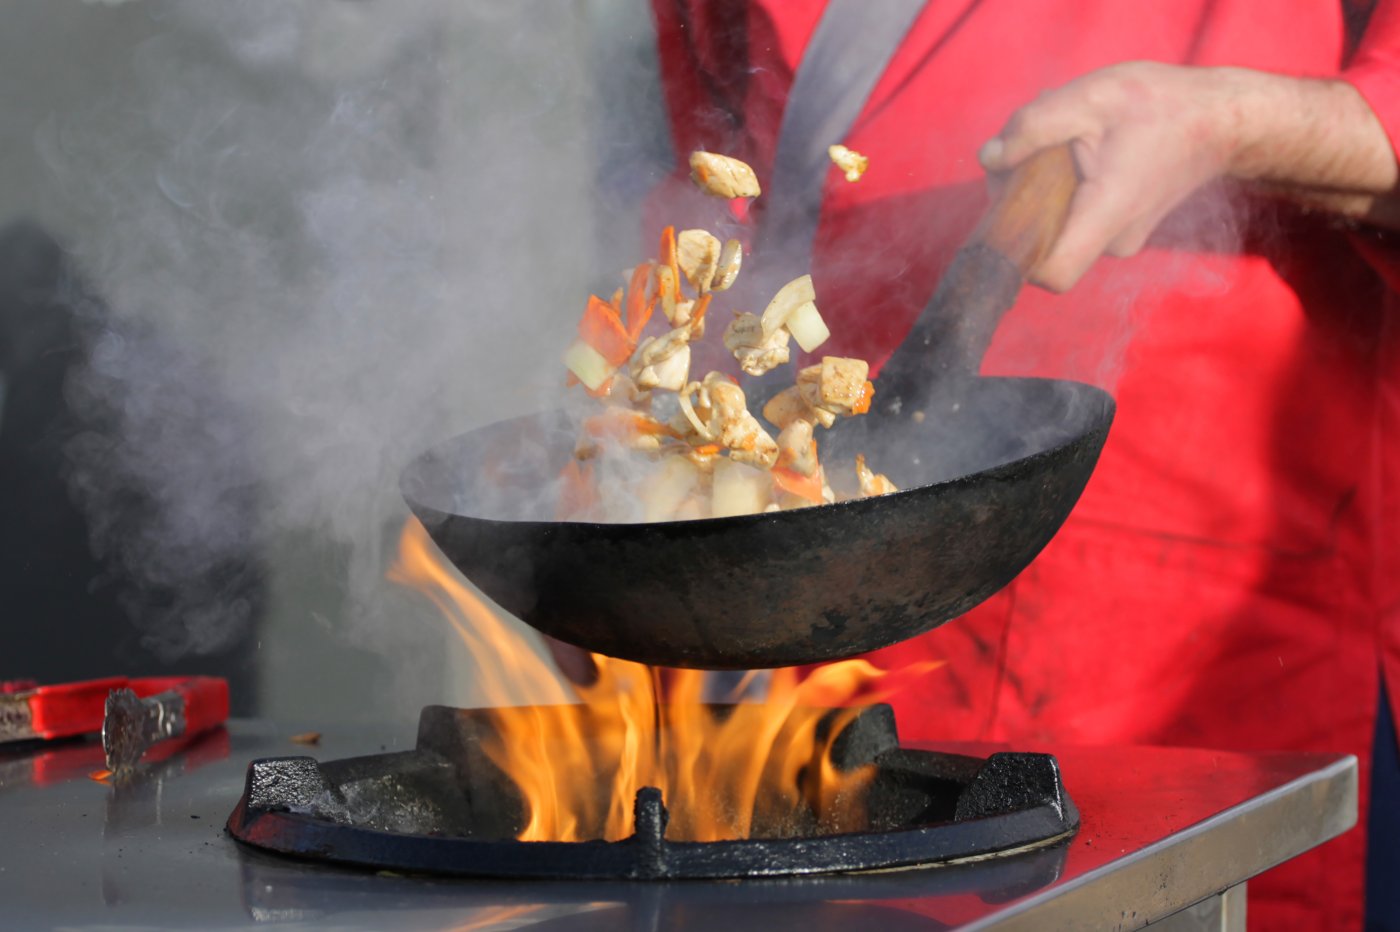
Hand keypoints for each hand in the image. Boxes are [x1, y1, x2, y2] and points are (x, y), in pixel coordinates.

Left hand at [978, 62, 1241, 291]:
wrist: (1220, 120)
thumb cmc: (1160, 105)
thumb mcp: (1090, 98)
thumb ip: (1032, 128)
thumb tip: (988, 158)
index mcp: (1106, 216)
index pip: (1051, 275)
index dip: (1021, 253)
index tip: (1013, 205)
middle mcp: (1114, 242)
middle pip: (1041, 241)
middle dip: (1023, 196)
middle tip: (1038, 143)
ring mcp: (1121, 241)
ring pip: (1056, 225)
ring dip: (1043, 186)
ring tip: (1067, 140)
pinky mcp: (1121, 231)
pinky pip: (1075, 218)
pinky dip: (1064, 188)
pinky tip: (1080, 150)